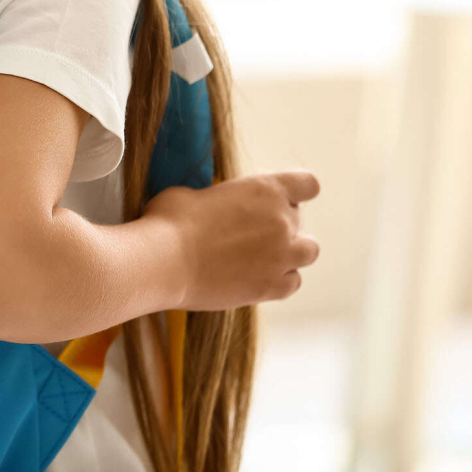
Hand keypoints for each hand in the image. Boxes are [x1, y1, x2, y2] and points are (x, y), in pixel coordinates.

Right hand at [146, 171, 321, 310]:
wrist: (162, 262)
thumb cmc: (169, 222)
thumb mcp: (193, 193)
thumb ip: (219, 198)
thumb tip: (215, 209)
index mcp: (265, 189)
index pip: (308, 184)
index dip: (294, 191)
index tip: (274, 199)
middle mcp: (282, 221)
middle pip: (299, 219)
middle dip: (279, 223)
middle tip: (249, 232)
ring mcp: (281, 256)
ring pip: (308, 251)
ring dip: (290, 251)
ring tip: (261, 256)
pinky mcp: (272, 287)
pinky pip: (293, 282)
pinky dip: (280, 279)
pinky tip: (256, 276)